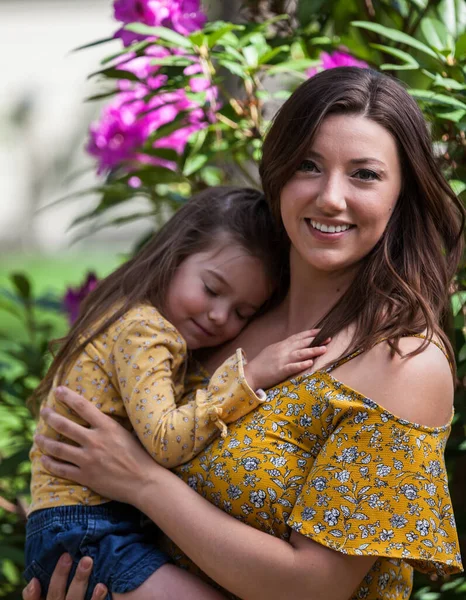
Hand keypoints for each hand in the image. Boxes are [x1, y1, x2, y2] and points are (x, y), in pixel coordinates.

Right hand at [22, 554, 106, 599]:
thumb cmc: (67, 598)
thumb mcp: (50, 598)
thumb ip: (38, 594)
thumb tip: (33, 581)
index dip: (32, 593)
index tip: (35, 579)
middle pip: (56, 596)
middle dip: (61, 575)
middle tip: (67, 555)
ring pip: (75, 599)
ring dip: (80, 580)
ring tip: (87, 561)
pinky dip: (97, 598)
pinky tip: (102, 586)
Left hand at [35, 387, 159, 506]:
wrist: (144, 481)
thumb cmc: (139, 455)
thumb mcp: (126, 432)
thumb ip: (109, 425)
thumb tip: (97, 415)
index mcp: (107, 426)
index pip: (82, 406)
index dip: (67, 396)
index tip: (57, 390)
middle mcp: (94, 440)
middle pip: (64, 425)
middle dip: (50, 416)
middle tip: (43, 412)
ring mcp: (88, 459)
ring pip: (57, 448)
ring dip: (43, 441)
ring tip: (37, 436)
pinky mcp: (85, 476)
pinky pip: (60, 469)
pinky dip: (49, 463)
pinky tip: (44, 459)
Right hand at [244, 329, 328, 389]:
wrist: (250, 373)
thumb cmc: (261, 363)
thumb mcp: (272, 350)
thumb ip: (284, 347)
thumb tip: (295, 344)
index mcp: (281, 345)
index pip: (298, 337)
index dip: (310, 333)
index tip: (321, 331)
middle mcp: (283, 351)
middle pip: (302, 343)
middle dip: (316, 340)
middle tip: (328, 337)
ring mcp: (282, 360)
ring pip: (300, 354)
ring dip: (313, 351)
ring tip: (324, 349)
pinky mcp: (280, 371)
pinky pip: (292, 367)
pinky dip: (301, 364)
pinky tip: (310, 363)